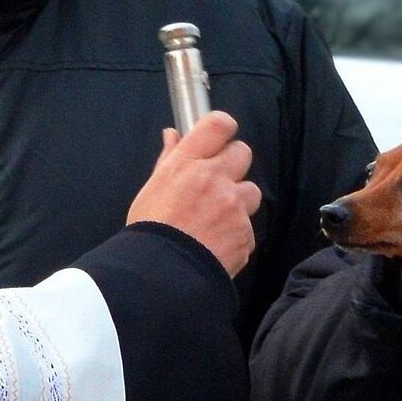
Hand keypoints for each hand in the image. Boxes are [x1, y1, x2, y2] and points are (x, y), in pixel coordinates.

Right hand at [128, 110, 260, 276]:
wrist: (161, 276)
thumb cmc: (150, 232)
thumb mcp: (151, 190)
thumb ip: (168, 160)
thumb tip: (173, 135)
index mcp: (187, 163)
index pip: (219, 124)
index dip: (223, 129)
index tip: (220, 139)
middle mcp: (214, 178)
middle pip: (242, 152)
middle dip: (233, 165)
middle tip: (217, 183)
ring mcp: (233, 206)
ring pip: (251, 191)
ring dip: (239, 201)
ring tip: (217, 220)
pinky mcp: (245, 233)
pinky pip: (248, 226)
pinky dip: (237, 234)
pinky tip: (217, 243)